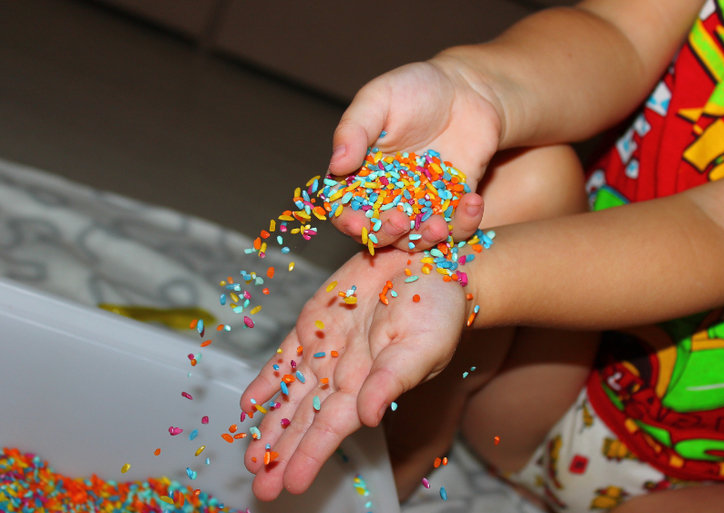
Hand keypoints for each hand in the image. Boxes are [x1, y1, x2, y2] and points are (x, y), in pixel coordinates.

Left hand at [240, 248, 466, 499]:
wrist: (429, 263)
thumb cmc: (438, 306)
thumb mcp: (422, 344)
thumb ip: (391, 380)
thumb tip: (368, 416)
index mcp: (368, 384)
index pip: (333, 427)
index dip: (311, 454)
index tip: (292, 483)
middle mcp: (342, 373)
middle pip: (305, 420)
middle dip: (283, 454)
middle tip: (262, 488)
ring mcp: (324, 350)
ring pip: (289, 396)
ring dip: (270, 426)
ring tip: (252, 458)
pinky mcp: (312, 324)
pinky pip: (282, 359)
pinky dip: (265, 382)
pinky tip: (249, 405)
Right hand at [328, 56, 502, 250]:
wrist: (467, 89)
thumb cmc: (415, 88)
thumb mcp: (378, 99)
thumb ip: (354, 130)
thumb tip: (335, 166)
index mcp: (360, 176)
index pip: (345, 209)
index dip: (348, 221)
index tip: (358, 225)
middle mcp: (387, 198)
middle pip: (379, 232)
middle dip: (387, 235)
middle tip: (400, 223)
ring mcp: (421, 206)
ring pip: (417, 239)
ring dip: (425, 238)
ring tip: (439, 226)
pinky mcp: (454, 207)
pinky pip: (457, 228)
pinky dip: (464, 223)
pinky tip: (472, 202)